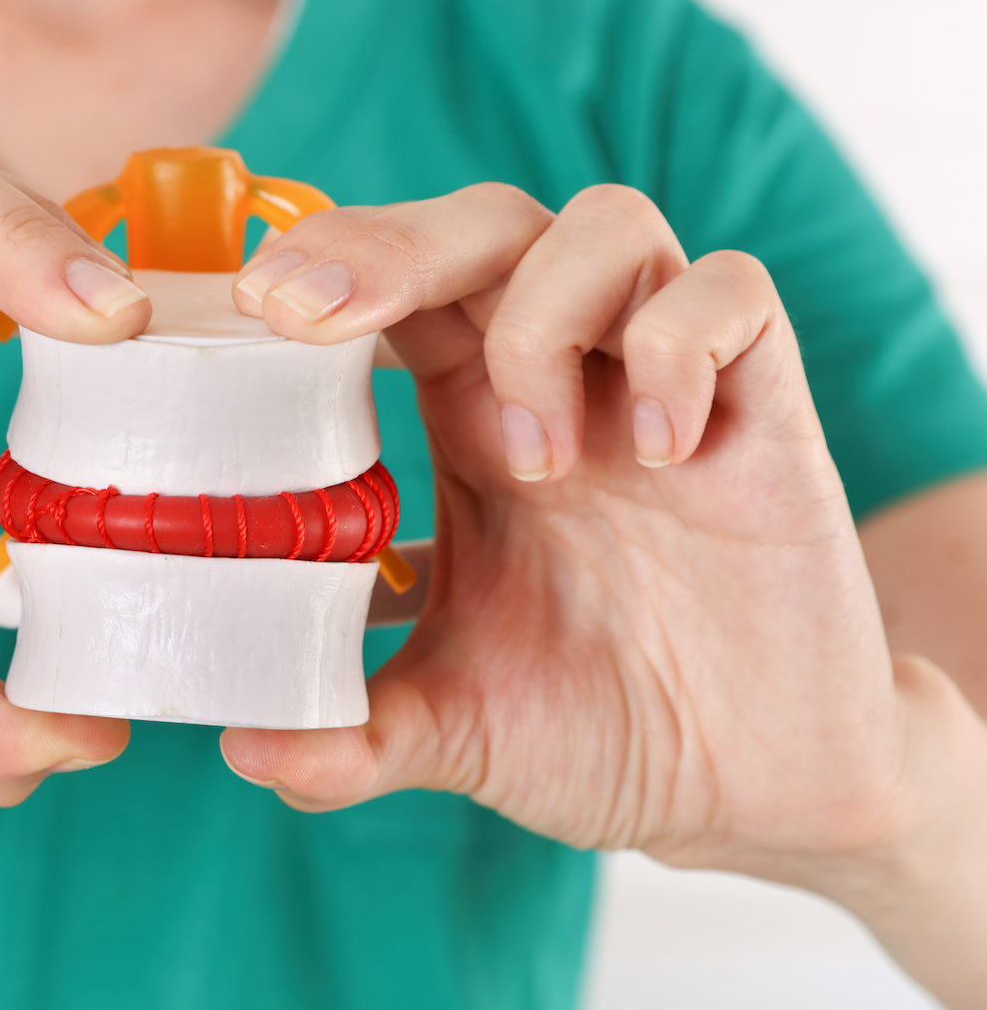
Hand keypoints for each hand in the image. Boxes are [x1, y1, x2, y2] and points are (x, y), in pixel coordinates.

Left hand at [220, 184, 986, 904]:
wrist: (748, 788)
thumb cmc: (596, 728)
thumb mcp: (448, 731)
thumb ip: (347, 738)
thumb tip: (243, 751)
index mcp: (466, 416)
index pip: (391, 279)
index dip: (325, 261)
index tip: (255, 308)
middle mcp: (559, 376)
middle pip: (482, 221)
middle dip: (393, 243)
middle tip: (316, 319)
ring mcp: (661, 383)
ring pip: (606, 222)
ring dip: (543, 315)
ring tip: (538, 463)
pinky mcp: (766, 412)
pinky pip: (734, 294)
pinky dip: (679, 348)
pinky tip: (659, 454)